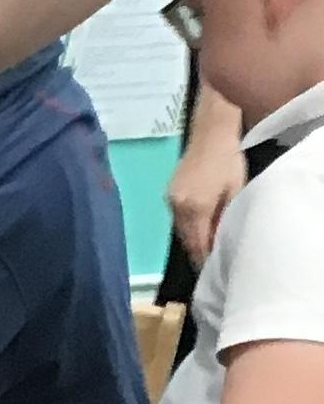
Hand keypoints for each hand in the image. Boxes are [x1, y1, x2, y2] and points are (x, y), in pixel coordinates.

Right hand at [167, 138, 246, 268]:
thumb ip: (225, 218)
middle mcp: (178, 207)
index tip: (212, 271)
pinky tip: (199, 225)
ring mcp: (170, 200)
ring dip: (193, 238)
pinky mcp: (169, 194)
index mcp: (196, 208)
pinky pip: (178, 218)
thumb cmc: (229, 158)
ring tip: (206, 244)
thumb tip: (219, 242)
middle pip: (187, 241)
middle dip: (198, 252)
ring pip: (181, 231)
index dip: (204, 260)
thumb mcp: (235, 189)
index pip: (198, 245)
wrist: (211, 131)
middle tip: (210, 262)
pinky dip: (188, 225)